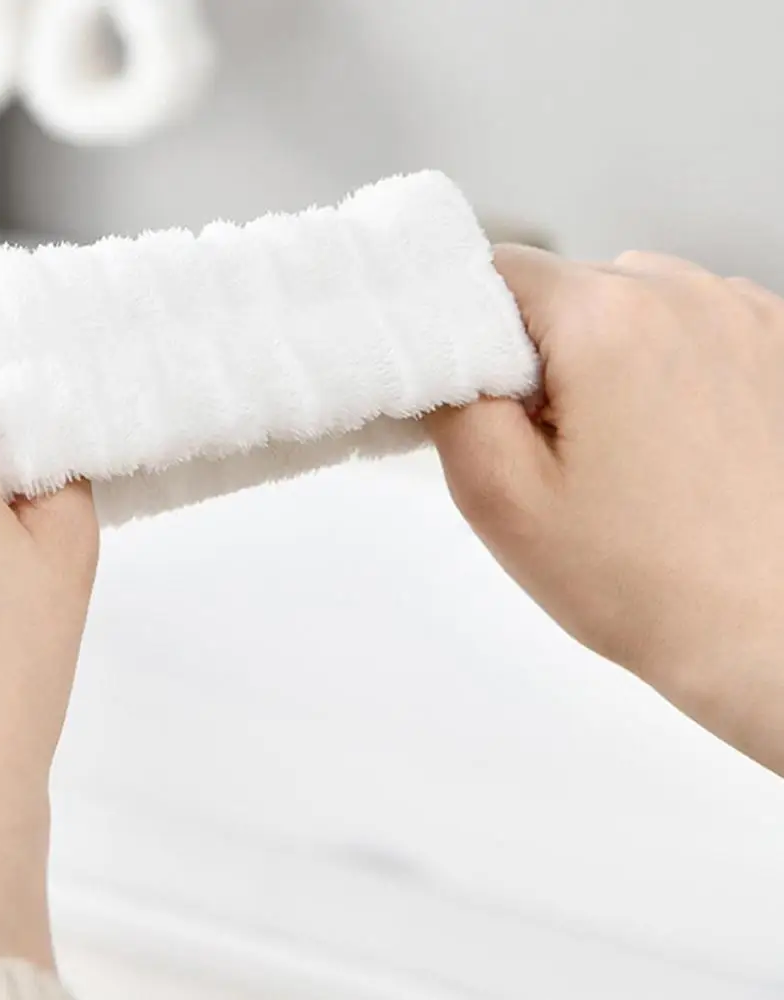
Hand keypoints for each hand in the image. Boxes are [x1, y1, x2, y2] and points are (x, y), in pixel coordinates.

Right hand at [428, 248, 783, 774]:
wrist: (775, 637)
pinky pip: (698, 327)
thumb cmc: (645, 582)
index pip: (501, 272)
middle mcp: (689, 296)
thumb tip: (446, 355)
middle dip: (545, 352)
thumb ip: (452, 405)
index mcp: (608, 322)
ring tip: (630, 451)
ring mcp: (751, 316)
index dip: (476, 333)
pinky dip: (672, 366)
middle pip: (571, 288)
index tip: (489, 402)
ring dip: (611, 357)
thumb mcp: (500, 500)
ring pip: (636, 305)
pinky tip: (682, 442)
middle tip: (556, 446)